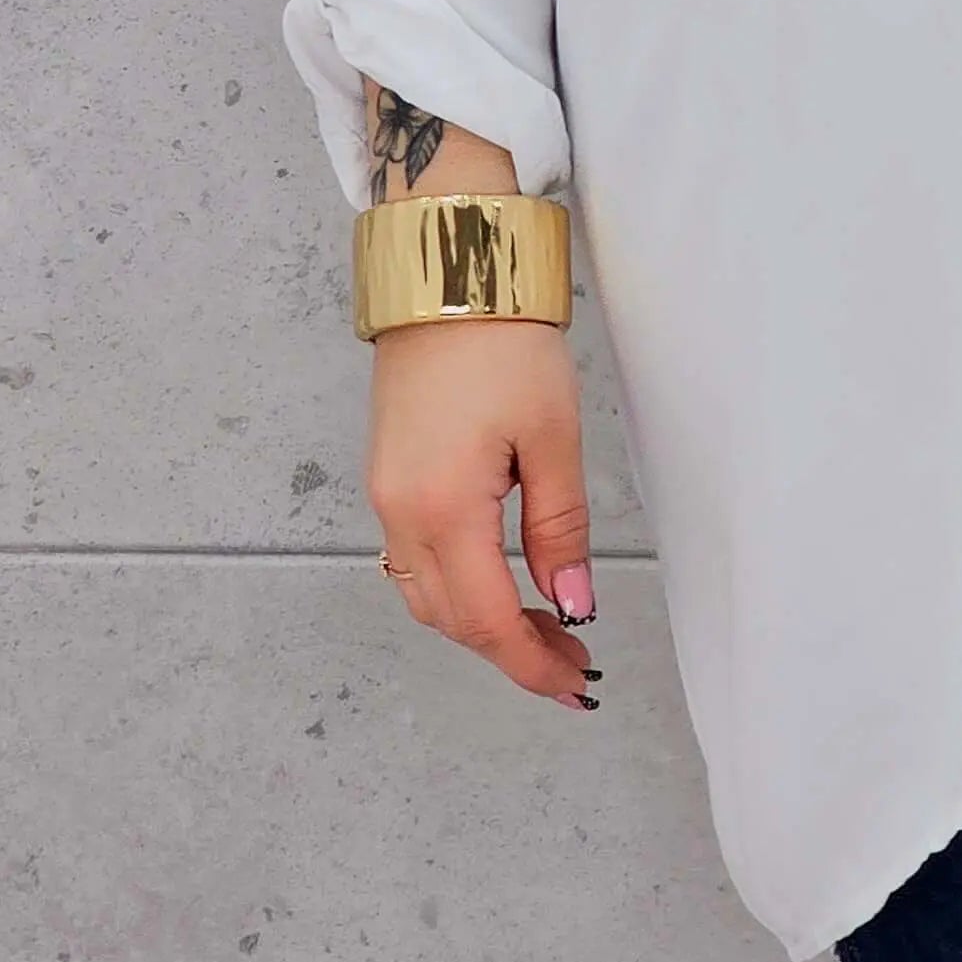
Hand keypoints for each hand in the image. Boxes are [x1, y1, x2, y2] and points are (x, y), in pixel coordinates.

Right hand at [365, 315, 600, 708]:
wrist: (447, 276)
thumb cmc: (503, 341)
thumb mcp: (552, 434)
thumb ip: (560, 527)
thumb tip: (573, 601)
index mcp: (442, 508)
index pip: (487, 619)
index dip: (532, 662)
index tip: (575, 685)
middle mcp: (400, 513)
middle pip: (452, 619)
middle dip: (512, 650)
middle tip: (573, 659)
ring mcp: (386, 497)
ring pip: (427, 596)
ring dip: (482, 623)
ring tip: (546, 625)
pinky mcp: (388, 477)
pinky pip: (414, 561)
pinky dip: (458, 588)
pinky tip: (501, 581)